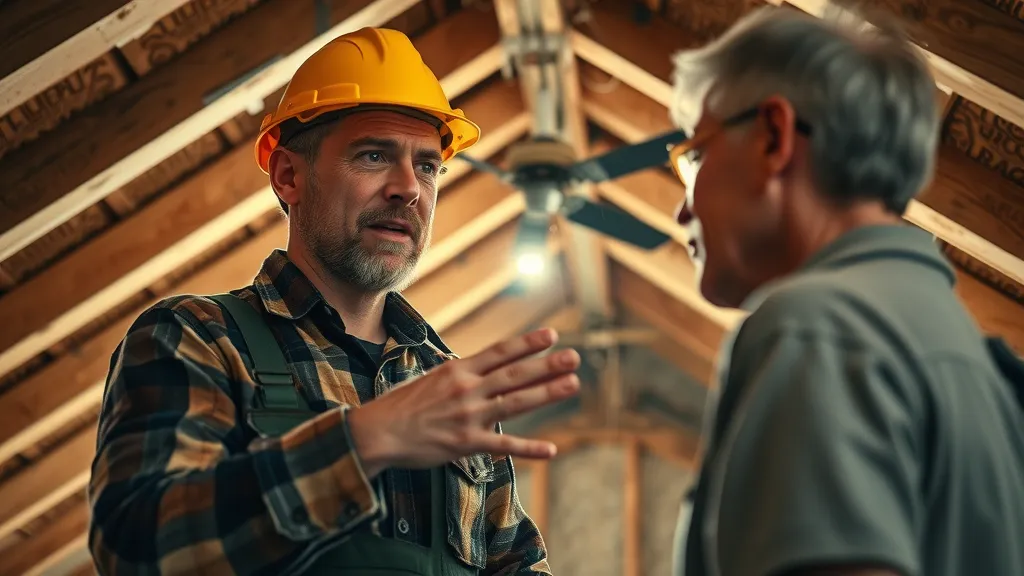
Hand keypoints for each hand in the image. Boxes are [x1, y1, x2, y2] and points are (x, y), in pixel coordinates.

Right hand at [348, 328, 579, 477]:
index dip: (527, 343)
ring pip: (515, 402)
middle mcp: (467, 389)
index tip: (552, 335)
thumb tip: (485, 368)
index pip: (500, 352)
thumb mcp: (431, 378)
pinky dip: (529, 448)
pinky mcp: (466, 444)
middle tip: (574, 357)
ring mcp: (468, 416)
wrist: (377, 432)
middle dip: (546, 365)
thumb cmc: (402, 406)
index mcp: (458, 369)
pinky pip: (504, 445)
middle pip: (514, 374)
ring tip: (572, 384)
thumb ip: (461, 374)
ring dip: (546, 393)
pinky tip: (551, 450)